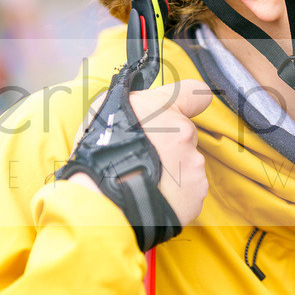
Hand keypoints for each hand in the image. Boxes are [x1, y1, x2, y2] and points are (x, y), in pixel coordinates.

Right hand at [71, 79, 212, 226]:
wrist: (104, 201)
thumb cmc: (98, 156)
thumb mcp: (107, 112)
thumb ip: (138, 107)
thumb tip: (147, 109)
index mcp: (162, 108)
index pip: (194, 93)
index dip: (190, 101)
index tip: (186, 108)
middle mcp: (183, 132)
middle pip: (184, 135)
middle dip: (169, 145)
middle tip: (143, 158)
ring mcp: (193, 164)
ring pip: (186, 164)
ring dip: (171, 171)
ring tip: (142, 181)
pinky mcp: (196, 192)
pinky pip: (187, 189)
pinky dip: (174, 193)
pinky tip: (153, 196)